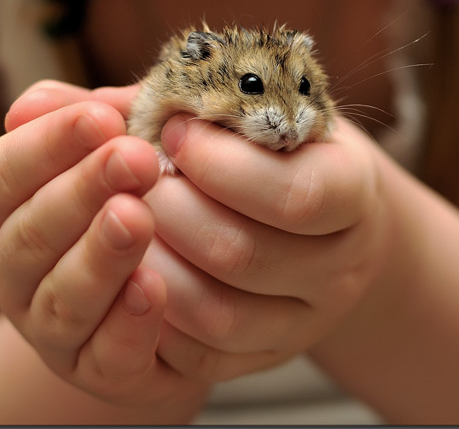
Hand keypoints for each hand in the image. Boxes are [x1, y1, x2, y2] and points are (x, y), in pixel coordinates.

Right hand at [0, 81, 206, 404]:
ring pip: (63, 296)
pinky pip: (106, 355)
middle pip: (32, 233)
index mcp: (5, 209)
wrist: (159, 295)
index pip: (2, 173)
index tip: (101, 117)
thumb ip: (88, 118)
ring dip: (100, 255)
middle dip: (82, 191)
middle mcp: (14, 270)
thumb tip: (40, 102)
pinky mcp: (97, 371)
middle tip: (134, 158)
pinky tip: (154, 287)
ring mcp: (50, 327)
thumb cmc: (124, 198)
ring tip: (137, 217)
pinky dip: (128, 323)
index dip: (47, 144)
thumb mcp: (108, 148)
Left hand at [141, 113, 391, 381]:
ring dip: (153, 264)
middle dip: (169, 209)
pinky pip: (201, 358)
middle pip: (243, 255)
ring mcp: (307, 322)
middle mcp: (341, 267)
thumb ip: (197, 100)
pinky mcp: (266, 357)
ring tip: (123, 220)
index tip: (173, 129)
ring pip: (218, 315)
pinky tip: (134, 269)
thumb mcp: (261, 109)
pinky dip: (155, 316)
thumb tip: (105, 105)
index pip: (297, 193)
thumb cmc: (277, 147)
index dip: (219, 164)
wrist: (320, 214)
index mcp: (353, 190)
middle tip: (130, 176)